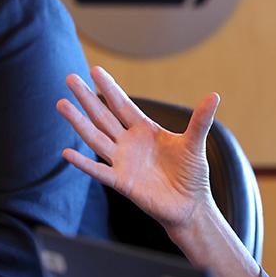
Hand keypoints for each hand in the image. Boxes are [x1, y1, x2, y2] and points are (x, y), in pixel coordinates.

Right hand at [57, 66, 219, 234]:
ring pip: (96, 138)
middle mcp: (129, 143)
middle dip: (87, 98)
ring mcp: (122, 162)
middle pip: (103, 116)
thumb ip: (200, 120)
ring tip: (61, 104)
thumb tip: (214, 95)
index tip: (94, 70)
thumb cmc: (191, 175)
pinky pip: (99, 170)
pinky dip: (83, 163)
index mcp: (145, 130)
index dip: (109, 88)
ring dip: (78, 122)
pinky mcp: (122, 182)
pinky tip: (66, 153)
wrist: (189, 206)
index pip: (123, 104)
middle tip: (70, 78)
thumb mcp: (194, 143)